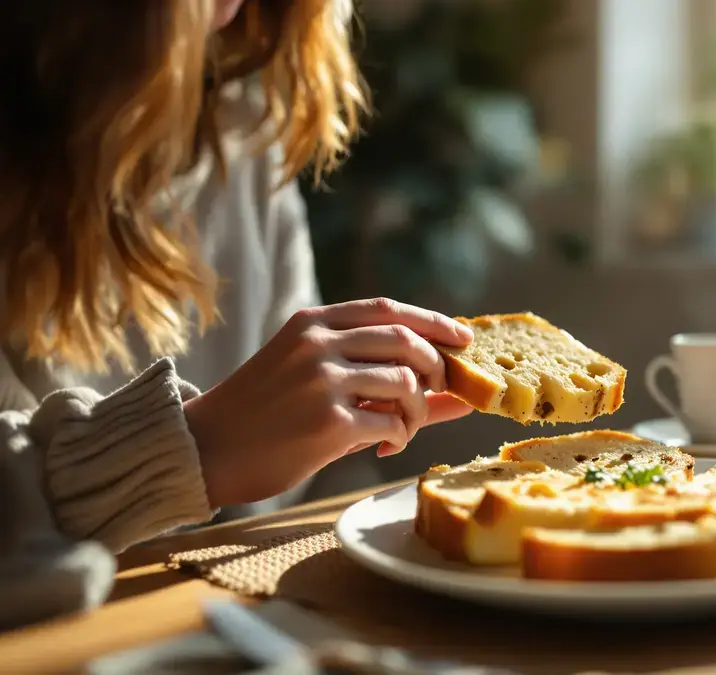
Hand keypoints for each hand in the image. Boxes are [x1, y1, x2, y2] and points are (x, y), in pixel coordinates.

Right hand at [184, 298, 474, 507]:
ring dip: (419, 411)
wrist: (206, 450)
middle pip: (407, 341)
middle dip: (435, 368)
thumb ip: (374, 371)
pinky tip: (385, 447)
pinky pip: (393, 424)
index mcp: (313, 322)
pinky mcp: (328, 422)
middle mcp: (318, 343)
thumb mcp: (312, 375)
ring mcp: (323, 380)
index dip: (434, 322)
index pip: (389, 309)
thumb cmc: (265, 415)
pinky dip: (401, 437)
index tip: (465, 340)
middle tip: (436, 393)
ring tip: (402, 429)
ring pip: (406, 382)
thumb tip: (452, 390)